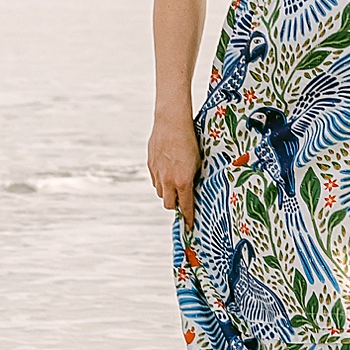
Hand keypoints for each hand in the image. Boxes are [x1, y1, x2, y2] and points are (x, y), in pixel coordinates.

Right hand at [148, 113, 201, 229]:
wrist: (171, 123)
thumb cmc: (190, 140)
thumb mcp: (198, 161)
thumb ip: (194, 178)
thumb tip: (192, 189)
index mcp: (183, 181)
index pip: (186, 206)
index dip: (188, 218)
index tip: (189, 227)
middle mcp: (168, 180)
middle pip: (169, 205)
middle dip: (176, 206)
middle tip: (182, 201)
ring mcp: (157, 174)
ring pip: (161, 193)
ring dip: (168, 193)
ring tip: (175, 183)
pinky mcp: (150, 166)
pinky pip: (155, 181)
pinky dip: (161, 181)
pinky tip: (167, 172)